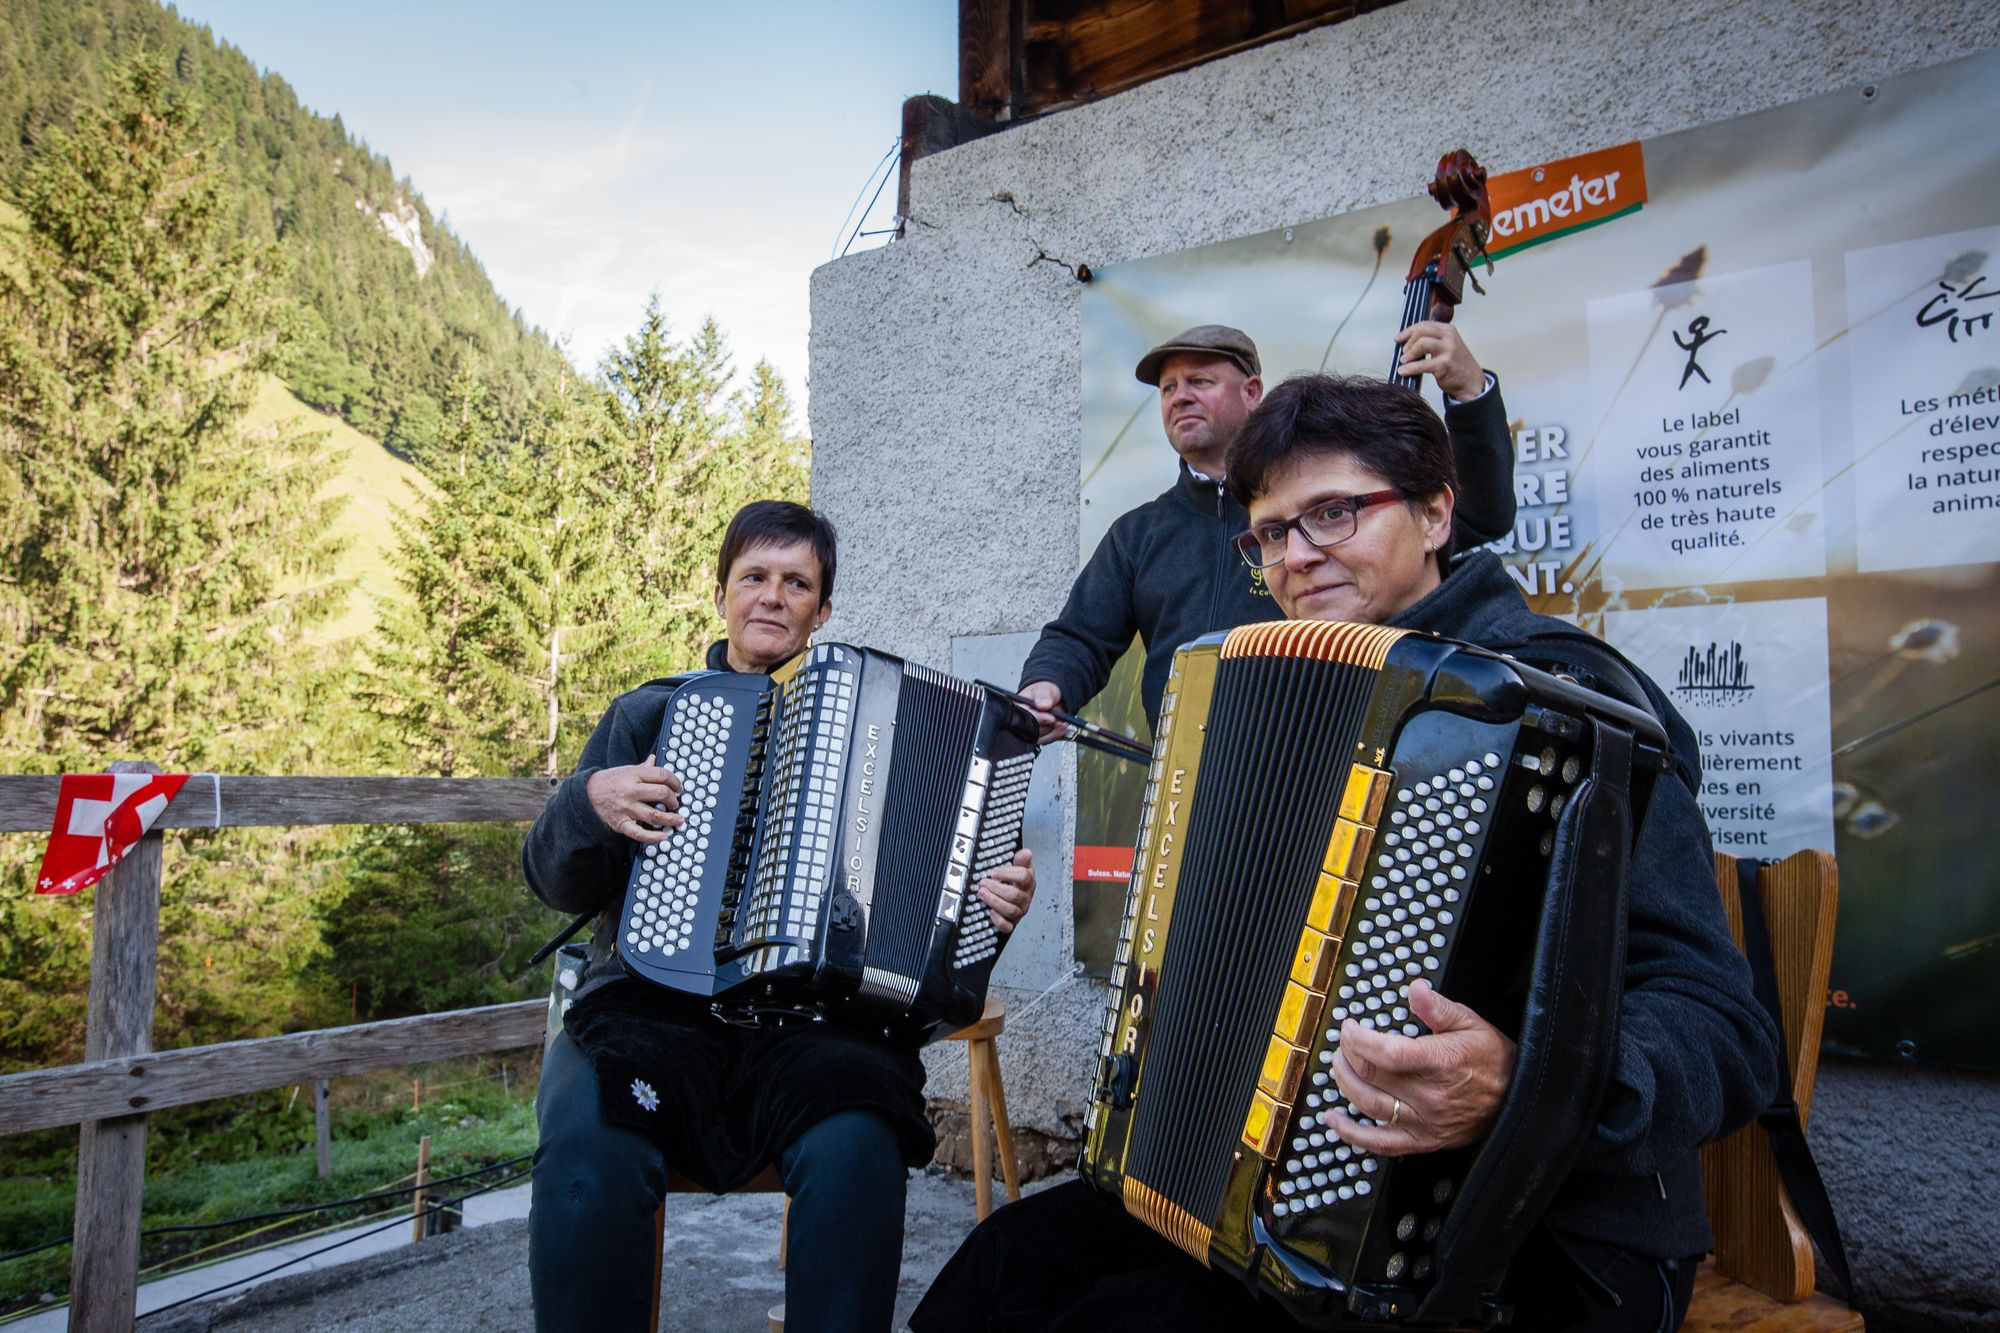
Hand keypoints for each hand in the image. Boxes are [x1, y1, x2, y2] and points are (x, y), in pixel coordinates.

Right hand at [585, 756, 684, 844]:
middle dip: (674, 800)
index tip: (679, 788)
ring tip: (679, 820)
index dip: (675, 782)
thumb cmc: (609, 781)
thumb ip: (643, 768)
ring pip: (654, 815)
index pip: (662, 775)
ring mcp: (626, 808)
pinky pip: (639, 833)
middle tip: (677, 804)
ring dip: (670, 819)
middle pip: (661, 793)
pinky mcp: (621, 824)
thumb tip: (655, 759)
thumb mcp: (626, 770)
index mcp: (634, 774)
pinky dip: (653, 837)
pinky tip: (664, 836)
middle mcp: (631, 791)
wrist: (586, 794)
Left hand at [976, 848, 1034, 933]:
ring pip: (1011, 910)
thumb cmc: (1013, 882)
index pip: (1024, 877)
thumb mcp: (1017, 868)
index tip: (993, 872)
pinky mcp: (1011, 923)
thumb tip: (1026, 852)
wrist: (1012, 898)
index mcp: (1028, 883)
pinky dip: (998, 920)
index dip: (1008, 874)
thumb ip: (1021, 860)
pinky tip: (990, 912)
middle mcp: (1025, 898)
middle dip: (996, 888)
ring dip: (994, 901)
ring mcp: (1019, 911)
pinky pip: (1007, 927)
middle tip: (983, 883)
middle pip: (1015, 895)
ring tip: (982, 893)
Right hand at [1017, 681, 1065, 744]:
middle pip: (1031, 731)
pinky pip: (1047, 740)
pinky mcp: (1040, 737)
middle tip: (1059, 721)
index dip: (1037, 719)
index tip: (1050, 717)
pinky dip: (1056, 734)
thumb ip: (1043, 695)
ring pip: (1040, 738)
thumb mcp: (1043, 689)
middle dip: (1047, 727)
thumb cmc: (1043, 692)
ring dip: (1053, 732)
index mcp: (1017, 707)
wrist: (1052, 698)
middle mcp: (1021, 721)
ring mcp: (1030, 731)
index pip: (1022, 717)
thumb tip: (1043, 705)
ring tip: (1063, 723)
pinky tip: (1062, 727)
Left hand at [1323, 979, 1515, 1155]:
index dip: (1359, 1039)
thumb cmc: (1492, 1060)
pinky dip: (1352, 1134)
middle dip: (1348, 1055)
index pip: (1388, 1053)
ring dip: (1345, 1084)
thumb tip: (1416, 989)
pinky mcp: (1423, 1141)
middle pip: (1373, 1076)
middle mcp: (1431, 1095)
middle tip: (1344, 1042)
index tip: (1349, 1027)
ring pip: (1370, 1106)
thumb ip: (1438, 1008)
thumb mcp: (1470, 1023)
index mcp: (1441, 1062)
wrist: (1517, 1099)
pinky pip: (1380, 1143)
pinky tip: (1334, 1120)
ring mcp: (1425, 1122)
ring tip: (1338, 1067)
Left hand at [1394, 321, 1485, 400]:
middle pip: (1421, 331)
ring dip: (1409, 353)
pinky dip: (1410, 368)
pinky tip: (1404, 371)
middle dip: (1408, 341)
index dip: (1408, 331)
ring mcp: (1448, 350)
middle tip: (1403, 352)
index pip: (1424, 325)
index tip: (1398, 338)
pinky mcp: (1445, 364)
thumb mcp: (1446, 346)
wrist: (1471, 381)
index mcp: (1448, 330)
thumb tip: (1407, 342)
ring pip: (1422, 343)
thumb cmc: (1456, 365)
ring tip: (1404, 361)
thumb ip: (1431, 340)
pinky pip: (1422, 364)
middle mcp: (1449, 337)